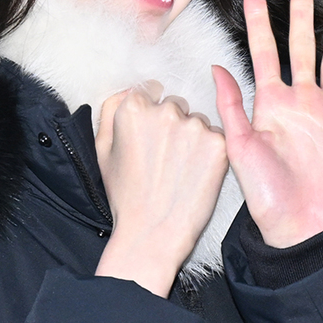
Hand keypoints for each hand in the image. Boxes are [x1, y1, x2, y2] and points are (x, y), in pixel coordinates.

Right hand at [94, 81, 228, 296]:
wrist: (153, 233)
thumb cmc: (125, 194)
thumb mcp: (103, 149)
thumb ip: (111, 109)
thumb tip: (129, 89)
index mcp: (133, 108)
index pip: (150, 91)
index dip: (150, 113)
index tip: (151, 135)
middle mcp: (166, 111)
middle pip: (175, 104)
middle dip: (172, 124)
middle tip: (165, 158)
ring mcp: (194, 126)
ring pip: (197, 120)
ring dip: (193, 137)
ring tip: (180, 169)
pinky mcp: (219, 143)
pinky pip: (216, 136)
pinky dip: (210, 151)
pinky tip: (196, 173)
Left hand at [213, 0, 322, 247]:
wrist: (298, 226)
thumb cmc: (264, 192)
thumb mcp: (240, 146)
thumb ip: (231, 105)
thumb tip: (214, 66)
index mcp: (271, 101)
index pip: (264, 50)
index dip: (258, 19)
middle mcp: (301, 101)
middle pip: (302, 47)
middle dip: (301, 15)